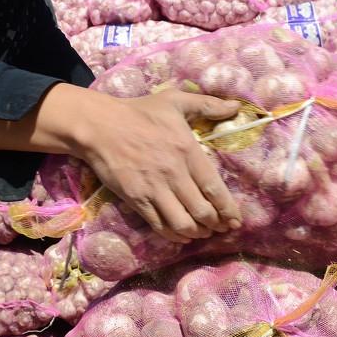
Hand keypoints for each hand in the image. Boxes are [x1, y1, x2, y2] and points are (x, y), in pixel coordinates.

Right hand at [73, 90, 242, 242]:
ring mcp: (154, 189)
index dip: (229, 209)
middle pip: (202, 211)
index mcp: (188, 151)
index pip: (215, 188)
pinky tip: (181, 235)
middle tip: (221, 228)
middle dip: (216, 224)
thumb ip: (207, 104)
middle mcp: (174, 174)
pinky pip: (160, 225)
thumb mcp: (175, 100)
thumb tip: (235, 107)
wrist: (100, 125)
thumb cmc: (139, 112)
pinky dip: (174, 235)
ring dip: (197, 233)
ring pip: (183, 223)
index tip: (236, 220)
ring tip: (203, 233)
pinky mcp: (136, 200)